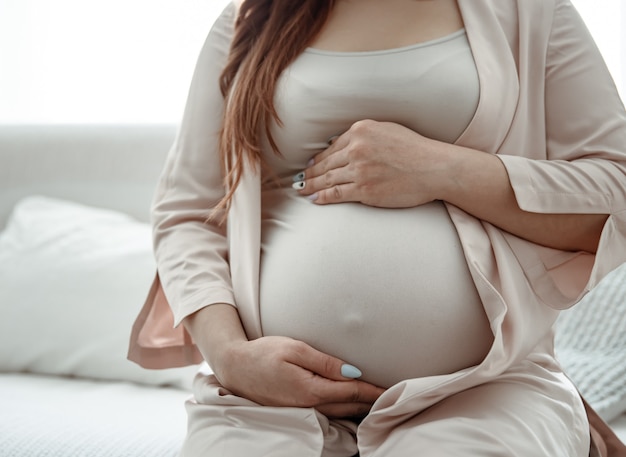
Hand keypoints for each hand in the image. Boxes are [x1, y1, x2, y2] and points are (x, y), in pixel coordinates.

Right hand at [214, 335, 385, 417]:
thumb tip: (353, 372)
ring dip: (359, 408)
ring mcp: (301, 411)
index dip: (373, 390)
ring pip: (339, 412)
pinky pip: (327, 412)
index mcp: (311, 389)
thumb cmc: (263, 353)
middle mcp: (308, 405)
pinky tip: (350, 404)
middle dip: (371, 402)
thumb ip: (325, 362)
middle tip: (393, 395)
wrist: (234, 367)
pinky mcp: (295, 410)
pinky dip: (343, 409)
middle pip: (349, 406)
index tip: (392, 388)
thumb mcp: (294, 348)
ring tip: (377, 400)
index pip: (352, 391)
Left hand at [294, 119, 452, 206]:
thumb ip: (363, 135)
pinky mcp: (365, 190)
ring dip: (311, 185)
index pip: (332, 147)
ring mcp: (360, 170)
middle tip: (298, 179)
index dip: (318, 158)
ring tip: (301, 190)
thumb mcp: (387, 130)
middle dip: (310, 173)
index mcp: (361, 131)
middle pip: (326, 164)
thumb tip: (340, 144)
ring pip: (328, 179)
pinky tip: (315, 199)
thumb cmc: (415, 149)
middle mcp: (357, 149)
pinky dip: (323, 197)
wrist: (434, 167)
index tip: (310, 165)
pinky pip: (337, 193)